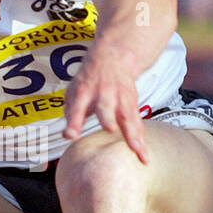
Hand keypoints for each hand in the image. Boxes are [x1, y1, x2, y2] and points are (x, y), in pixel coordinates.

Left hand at [63, 41, 148, 162]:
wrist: (113, 59)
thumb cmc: (89, 81)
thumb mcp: (73, 92)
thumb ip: (71, 114)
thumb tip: (69, 135)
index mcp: (83, 92)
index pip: (77, 108)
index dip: (73, 121)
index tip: (70, 134)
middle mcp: (103, 94)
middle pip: (106, 107)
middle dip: (108, 118)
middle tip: (110, 129)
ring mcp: (120, 98)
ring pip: (127, 117)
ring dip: (133, 135)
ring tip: (138, 153)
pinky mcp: (132, 103)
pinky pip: (137, 122)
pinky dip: (141, 138)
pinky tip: (143, 153)